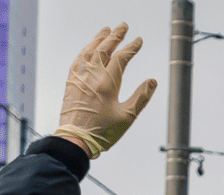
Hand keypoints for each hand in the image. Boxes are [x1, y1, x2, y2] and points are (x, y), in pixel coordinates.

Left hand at [55, 24, 156, 158]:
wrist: (76, 138)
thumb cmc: (103, 131)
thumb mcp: (127, 117)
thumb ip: (141, 97)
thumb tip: (152, 81)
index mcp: (108, 83)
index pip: (121, 58)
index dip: (131, 48)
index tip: (138, 41)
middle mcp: (92, 75)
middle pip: (104, 49)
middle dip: (115, 36)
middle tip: (123, 26)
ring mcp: (80, 76)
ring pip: (89, 51)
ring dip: (99, 39)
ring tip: (106, 30)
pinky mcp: (71, 81)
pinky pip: (78, 59)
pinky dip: (85, 50)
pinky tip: (88, 48)